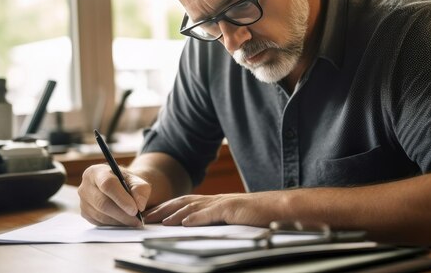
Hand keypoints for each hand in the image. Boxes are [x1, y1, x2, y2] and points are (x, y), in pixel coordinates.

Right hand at [78, 164, 149, 226]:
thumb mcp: (137, 181)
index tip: (135, 210)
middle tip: (138, 220)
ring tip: (134, 221)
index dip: (122, 198)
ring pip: (101, 215)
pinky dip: (114, 224)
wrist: (120, 189)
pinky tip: (124, 221)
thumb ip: (140, 189)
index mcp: (97, 171)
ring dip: (120, 221)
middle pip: (102, 202)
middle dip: (122, 214)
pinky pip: (100, 223)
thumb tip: (139, 205)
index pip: (107, 184)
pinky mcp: (85, 214)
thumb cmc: (127, 183)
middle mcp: (85, 185)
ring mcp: (83, 201)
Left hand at [144, 192, 283, 226]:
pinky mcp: (234, 209)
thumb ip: (218, 222)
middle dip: (165, 209)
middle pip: (185, 202)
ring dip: (175, 214)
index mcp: (217, 203)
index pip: (187, 204)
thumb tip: (199, 229)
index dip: (169, 208)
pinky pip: (212, 213)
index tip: (153, 215)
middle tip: (147, 216)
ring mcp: (225, 203)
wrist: (282, 208)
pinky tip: (185, 223)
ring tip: (160, 221)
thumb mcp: (235, 220)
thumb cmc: (261, 216)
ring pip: (194, 207)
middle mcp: (217, 200)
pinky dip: (197, 217)